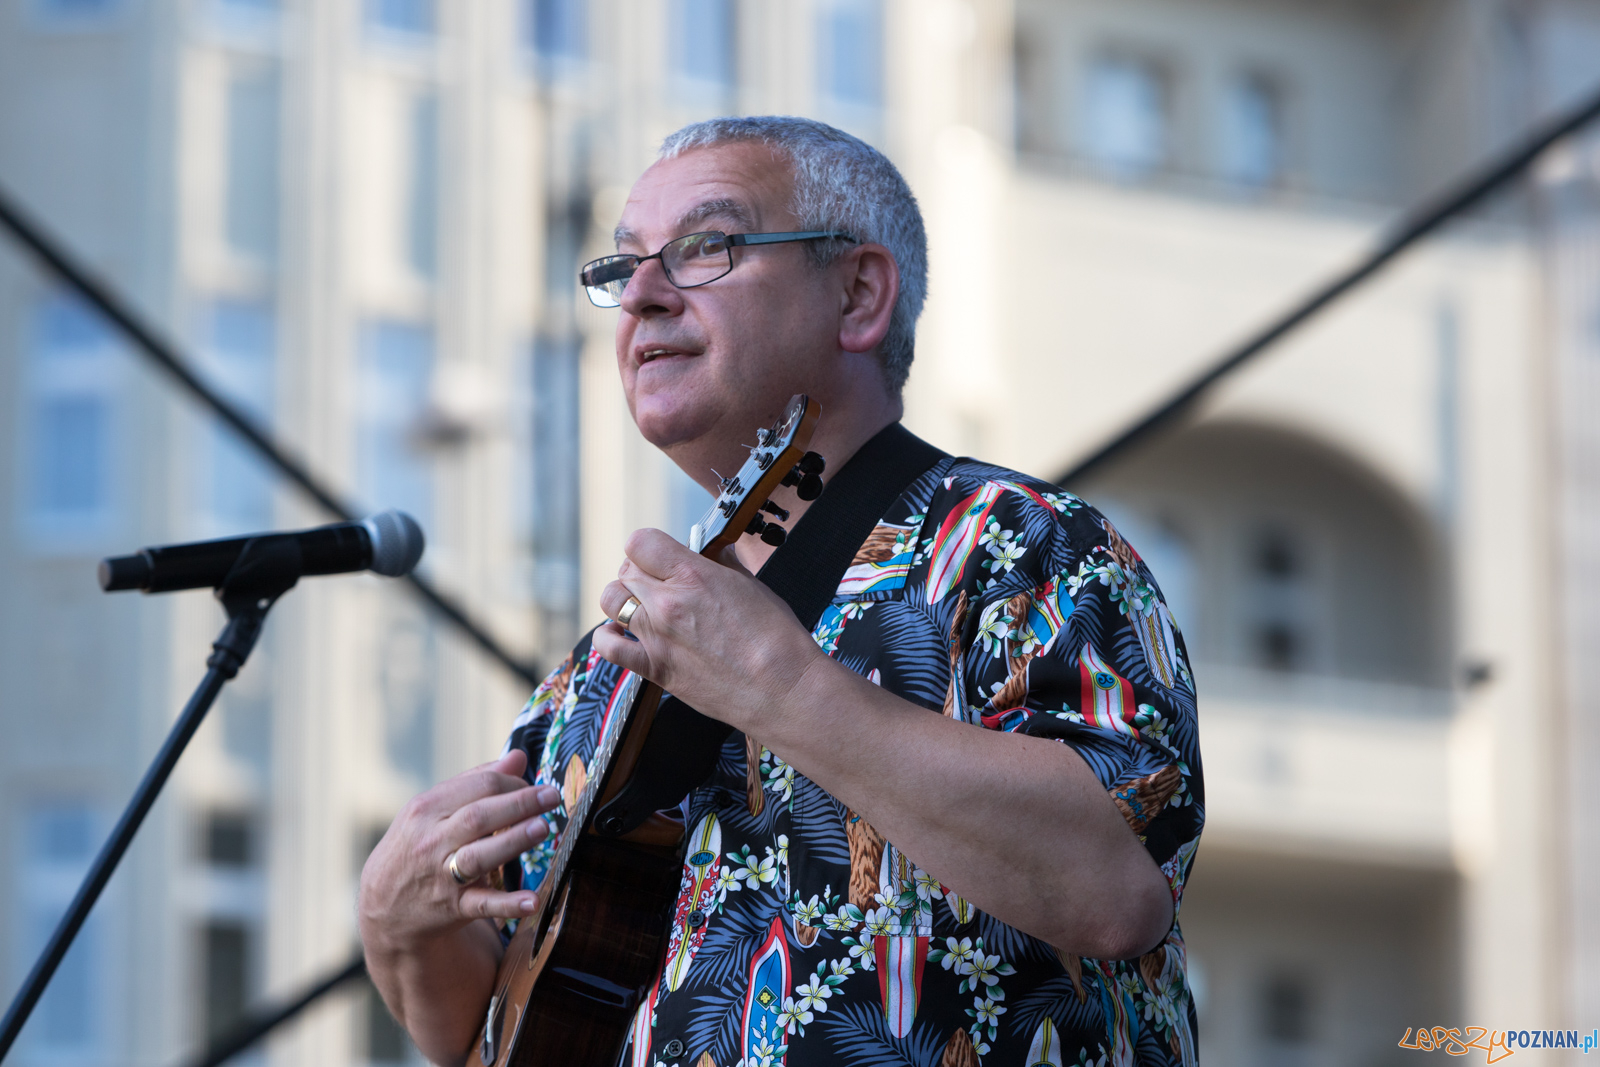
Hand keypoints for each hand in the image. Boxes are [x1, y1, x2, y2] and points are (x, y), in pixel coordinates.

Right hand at [358, 750, 560, 954]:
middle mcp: (433, 840)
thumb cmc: (418, 845)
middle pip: (480, 816)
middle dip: (519, 804)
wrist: (383, 906)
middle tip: (552, 796)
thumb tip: (519, 757)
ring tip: (543, 828)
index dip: (514, 783)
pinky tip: (533, 900)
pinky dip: (508, 904)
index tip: (538, 786)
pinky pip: (483, 905)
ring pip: (479, 856)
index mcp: (428, 808)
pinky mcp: (453, 908)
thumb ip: (477, 782)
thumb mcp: (434, 809)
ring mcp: (442, 875)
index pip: (478, 786)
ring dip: (513, 841)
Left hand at [591, 528, 827, 733]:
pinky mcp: (655, 669)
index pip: (641, 542)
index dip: (650, 546)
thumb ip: (721, 565)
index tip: (662, 554)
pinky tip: (622, 633)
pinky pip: (608, 646)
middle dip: (642, 569)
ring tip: (643, 604)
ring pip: (611, 600)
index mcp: (694, 576)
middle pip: (626, 569)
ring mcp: (656, 638)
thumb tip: (710, 553)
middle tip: (660, 580)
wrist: (782, 690)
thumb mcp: (752, 585)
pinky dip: (609, 636)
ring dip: (624, 597)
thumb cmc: (777, 639)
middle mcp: (667, 604)